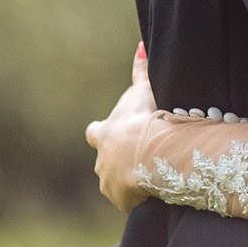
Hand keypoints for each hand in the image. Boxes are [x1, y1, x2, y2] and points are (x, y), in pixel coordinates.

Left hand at [85, 43, 158, 211]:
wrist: (144, 152)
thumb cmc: (144, 119)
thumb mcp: (143, 90)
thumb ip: (141, 70)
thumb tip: (141, 45)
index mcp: (104, 134)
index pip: (95, 132)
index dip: (102, 132)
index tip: (108, 132)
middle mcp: (101, 159)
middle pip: (102, 161)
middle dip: (112, 161)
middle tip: (129, 160)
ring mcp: (108, 182)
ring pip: (114, 182)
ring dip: (126, 180)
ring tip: (147, 178)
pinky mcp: (120, 199)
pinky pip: (128, 200)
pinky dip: (137, 197)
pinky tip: (152, 194)